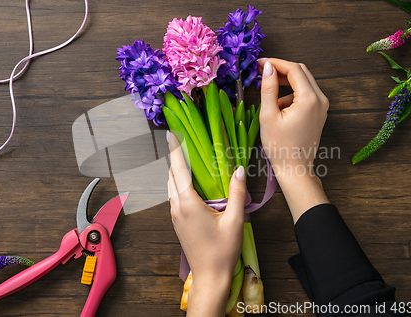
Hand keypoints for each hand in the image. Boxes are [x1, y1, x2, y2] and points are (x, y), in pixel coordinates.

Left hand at [167, 131, 245, 315]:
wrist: (210, 276)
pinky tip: (191, 184)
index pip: (178, 170)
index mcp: (188, 204)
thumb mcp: (235, 220)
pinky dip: (179, 184)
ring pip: (171, 187)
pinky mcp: (177, 223)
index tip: (171, 134)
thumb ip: (237, 194)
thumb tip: (239, 171)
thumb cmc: (223, 250)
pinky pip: (174, 197)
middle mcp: (177, 207)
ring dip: (177, 172)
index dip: (175, 150)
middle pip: (172, 176)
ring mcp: (175, 216)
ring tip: (187, 160)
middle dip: (175, 158)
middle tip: (182, 142)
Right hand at [258, 58, 329, 221]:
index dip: (275, 63)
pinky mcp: (319, 112)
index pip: (293, 69)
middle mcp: (320, 99)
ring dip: (285, 82)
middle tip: (262, 72)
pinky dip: (291, 94)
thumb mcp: (268, 115)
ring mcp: (322, 106)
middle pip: (301, 72)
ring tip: (267, 92)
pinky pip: (305, 94)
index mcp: (309, 99)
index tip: (259, 63)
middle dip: (281, 69)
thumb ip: (268, 88)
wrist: (295, 169)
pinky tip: (278, 107)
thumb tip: (267, 67)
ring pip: (303, 82)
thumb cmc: (280, 147)